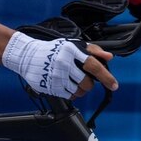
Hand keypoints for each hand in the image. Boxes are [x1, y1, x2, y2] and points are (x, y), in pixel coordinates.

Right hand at [2, 32, 117, 98]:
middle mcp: (63, 62)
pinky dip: (70, 93)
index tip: (114, 85)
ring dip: (80, 90)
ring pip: (78, 91)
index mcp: (71, 50)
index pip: (93, 65)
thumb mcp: (71, 44)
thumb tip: (109, 57)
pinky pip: (68, 96)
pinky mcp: (49, 85)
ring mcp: (55, 75)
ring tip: (73, 82)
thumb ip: (92, 50)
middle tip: (84, 80)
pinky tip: (65, 85)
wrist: (27, 55)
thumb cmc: (52, 49)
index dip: (106, 77)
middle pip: (87, 83)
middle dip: (89, 84)